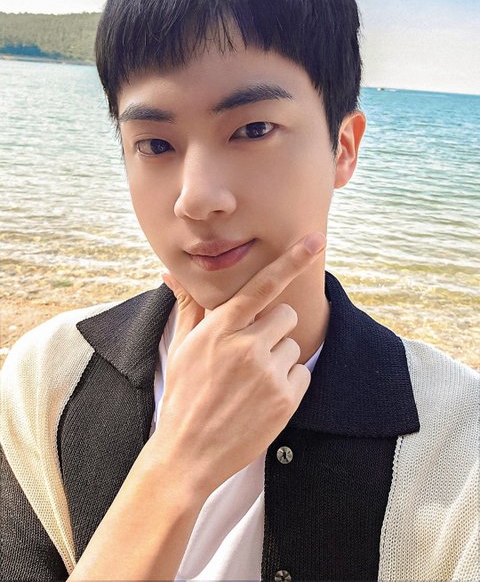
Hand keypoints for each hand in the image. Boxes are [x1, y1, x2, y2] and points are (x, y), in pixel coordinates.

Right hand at [150, 232, 325, 494]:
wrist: (188, 453)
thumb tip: (171, 274)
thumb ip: (188, 307)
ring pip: (293, 345)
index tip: (315, 241)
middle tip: (252, 352)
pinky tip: (262, 398)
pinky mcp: (285, 400)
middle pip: (285, 315)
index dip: (290, 261)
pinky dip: (288, 383)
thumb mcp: (180, 348)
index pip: (261, 286)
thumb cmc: (183, 396)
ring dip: (279, 358)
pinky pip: (302, 373)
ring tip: (251, 381)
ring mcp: (267, 374)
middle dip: (273, 329)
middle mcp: (246, 346)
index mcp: (220, 329)